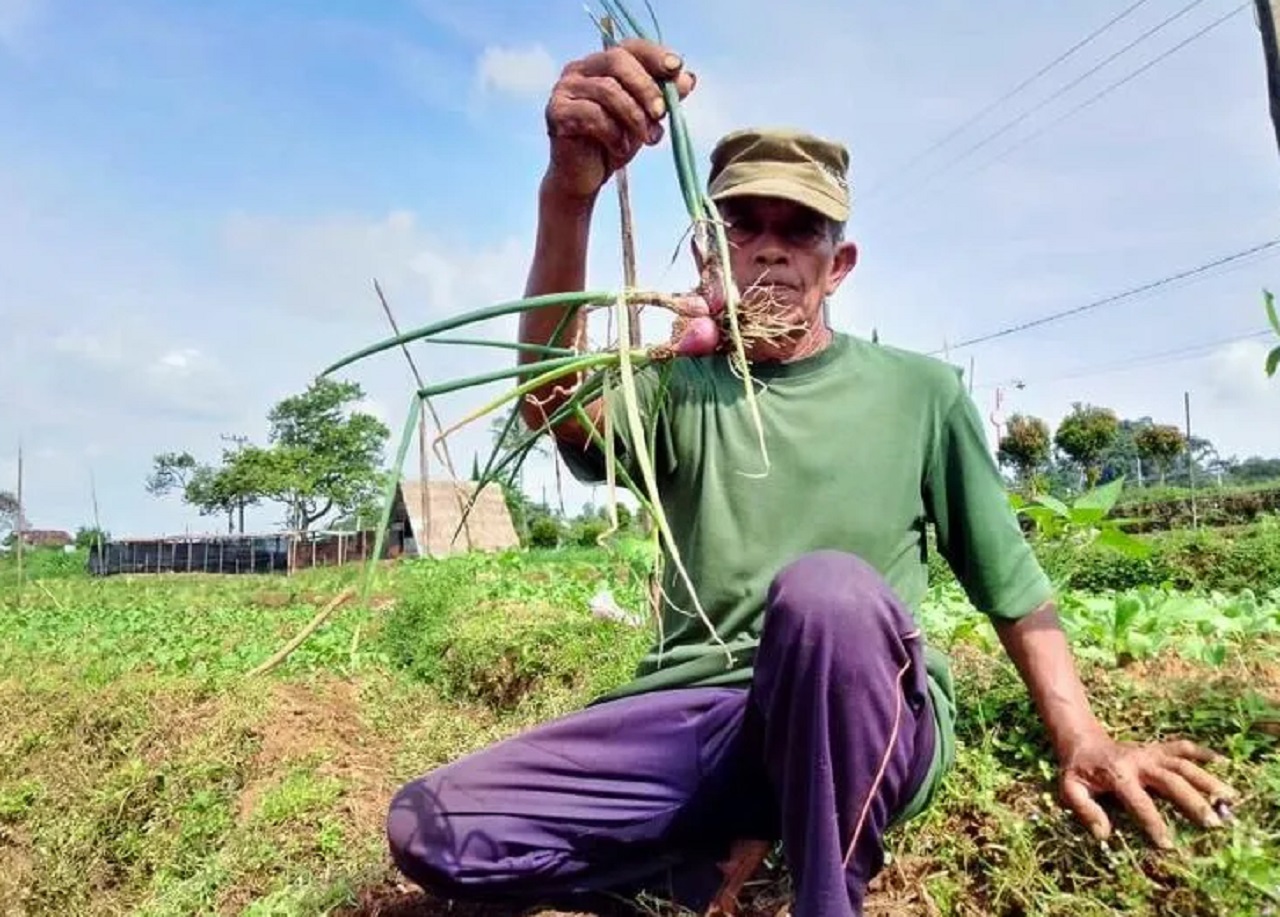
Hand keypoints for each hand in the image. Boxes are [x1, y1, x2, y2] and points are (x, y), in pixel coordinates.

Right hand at [544, 38, 695, 200]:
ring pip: (607, 90)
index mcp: (602, 64)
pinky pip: (592, 115)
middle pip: (617, 61)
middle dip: (645, 87)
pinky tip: (620, 148)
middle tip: (660, 113)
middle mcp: (580, 69)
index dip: (654, 54)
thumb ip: (663, 97)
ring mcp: (565, 89)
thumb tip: (688, 78)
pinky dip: (613, 133)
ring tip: (648, 139)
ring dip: (634, 116)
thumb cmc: (614, 143)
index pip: (629, 47)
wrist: (585, 177)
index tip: (676, 69)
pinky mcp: (557, 113)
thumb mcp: (645, 119)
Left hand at [1058, 734, 1237, 848]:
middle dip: (1192, 801)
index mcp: (1118, 775)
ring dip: (1206, 780)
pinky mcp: (1156, 748)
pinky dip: (1200, 751)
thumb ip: (1084, 809)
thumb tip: (1103, 834)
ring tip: (1229, 797)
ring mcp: (1150, 753)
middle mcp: (1139, 762)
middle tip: (1212, 823)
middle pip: (1170, 781)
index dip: (1153, 823)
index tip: (1168, 844)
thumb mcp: (1070, 789)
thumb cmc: (1078, 771)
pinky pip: (1180, 746)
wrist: (1082, 741)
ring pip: (1182, 764)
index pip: (1139, 802)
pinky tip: (1220, 761)